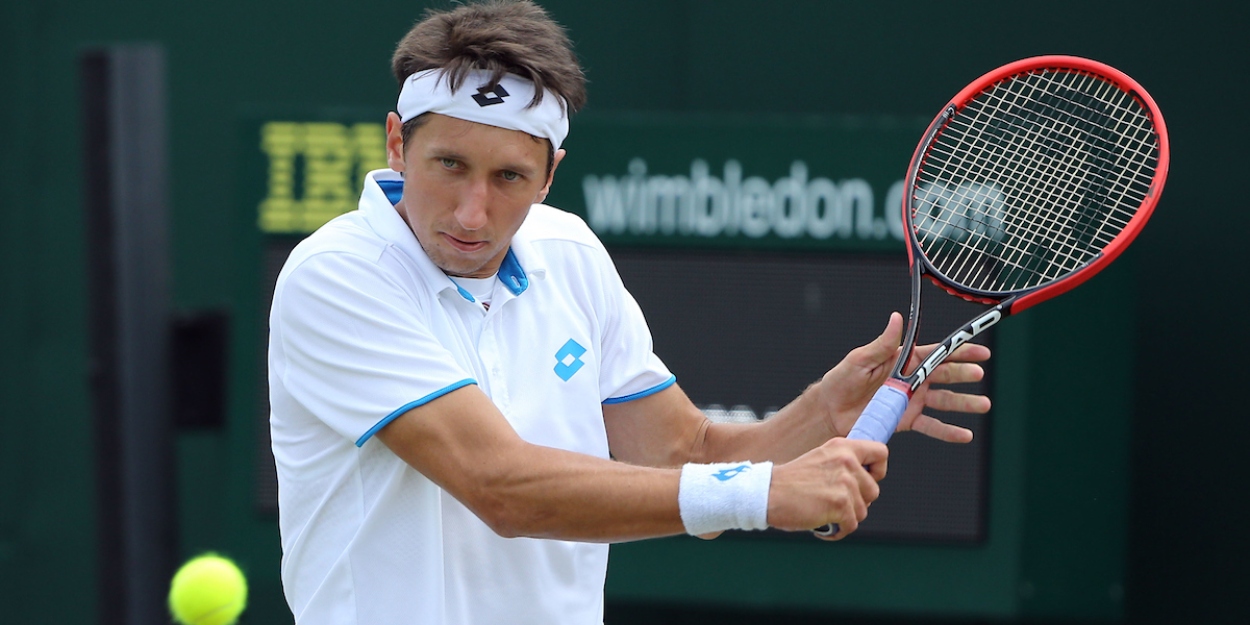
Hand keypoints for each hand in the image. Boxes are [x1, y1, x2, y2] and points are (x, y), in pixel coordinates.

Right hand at [766, 437, 887, 539]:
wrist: (767, 493)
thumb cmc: (790, 482)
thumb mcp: (820, 459)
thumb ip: (843, 465)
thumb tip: (866, 482)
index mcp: (842, 447)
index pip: (881, 453)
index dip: (877, 471)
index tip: (866, 480)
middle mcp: (846, 461)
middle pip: (874, 491)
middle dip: (857, 502)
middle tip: (834, 503)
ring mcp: (845, 483)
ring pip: (863, 511)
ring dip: (845, 518)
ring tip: (824, 513)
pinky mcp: (840, 504)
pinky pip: (851, 525)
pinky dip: (837, 531)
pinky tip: (821, 525)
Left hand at [817, 313, 991, 441]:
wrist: (830, 411)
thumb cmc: (842, 380)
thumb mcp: (861, 359)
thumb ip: (883, 344)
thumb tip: (896, 317)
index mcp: (905, 360)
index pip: (937, 353)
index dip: (960, 351)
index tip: (981, 352)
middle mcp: (913, 379)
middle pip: (945, 375)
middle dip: (964, 374)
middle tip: (979, 375)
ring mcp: (913, 400)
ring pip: (945, 401)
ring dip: (965, 403)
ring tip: (983, 404)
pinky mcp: (908, 420)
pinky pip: (932, 426)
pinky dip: (949, 431)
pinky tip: (965, 434)